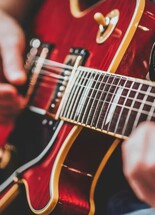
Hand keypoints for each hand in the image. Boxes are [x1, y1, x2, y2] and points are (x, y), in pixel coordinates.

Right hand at [0, 9, 25, 123]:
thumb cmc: (2, 29)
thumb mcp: (10, 39)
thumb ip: (13, 59)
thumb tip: (19, 81)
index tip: (14, 92)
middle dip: (3, 104)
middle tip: (21, 102)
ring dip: (3, 111)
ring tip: (20, 106)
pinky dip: (2, 114)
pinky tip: (13, 114)